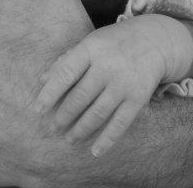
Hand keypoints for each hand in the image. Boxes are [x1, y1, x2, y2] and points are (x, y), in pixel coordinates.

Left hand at [33, 15, 171, 156]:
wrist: (154, 40)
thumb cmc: (113, 44)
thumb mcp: (90, 44)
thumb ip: (67, 61)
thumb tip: (42, 80)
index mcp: (92, 49)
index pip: (66, 73)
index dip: (50, 93)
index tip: (37, 110)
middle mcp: (108, 66)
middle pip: (80, 97)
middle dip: (64, 116)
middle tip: (53, 128)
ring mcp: (124, 83)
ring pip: (97, 113)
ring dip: (81, 130)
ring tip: (69, 139)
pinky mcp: (138, 97)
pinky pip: (120, 122)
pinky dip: (107, 139)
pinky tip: (95, 151)